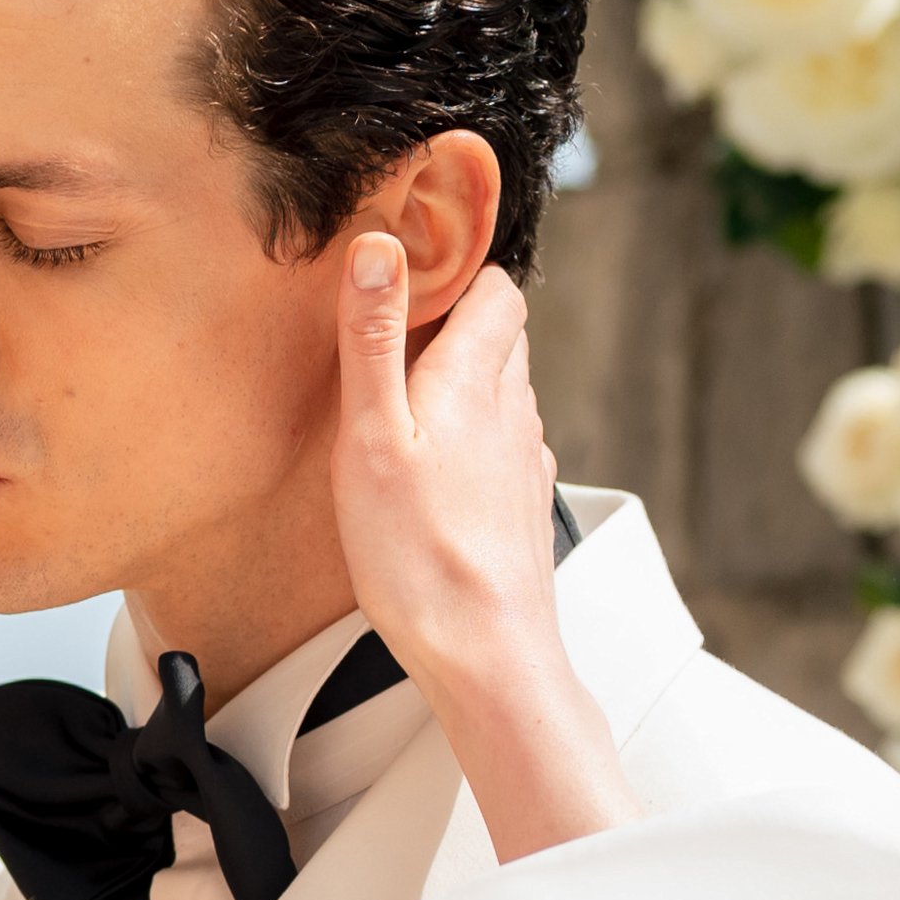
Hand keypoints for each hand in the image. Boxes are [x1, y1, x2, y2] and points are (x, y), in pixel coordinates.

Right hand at [331, 241, 637, 863]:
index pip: (495, 290)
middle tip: (402, 328)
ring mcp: (526, 463)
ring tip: (413, 398)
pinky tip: (440, 470)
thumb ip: (374, 340)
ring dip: (468, 380)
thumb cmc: (420, 556)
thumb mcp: (373, 437)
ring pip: (507, 393)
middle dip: (461, 320)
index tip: (419, 266)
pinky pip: (506, 449)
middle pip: (503, 337)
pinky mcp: (523, 509)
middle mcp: (515, 413)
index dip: (461, 268)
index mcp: (476, 381)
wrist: (486, 652)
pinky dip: (477, 438)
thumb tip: (380, 247)